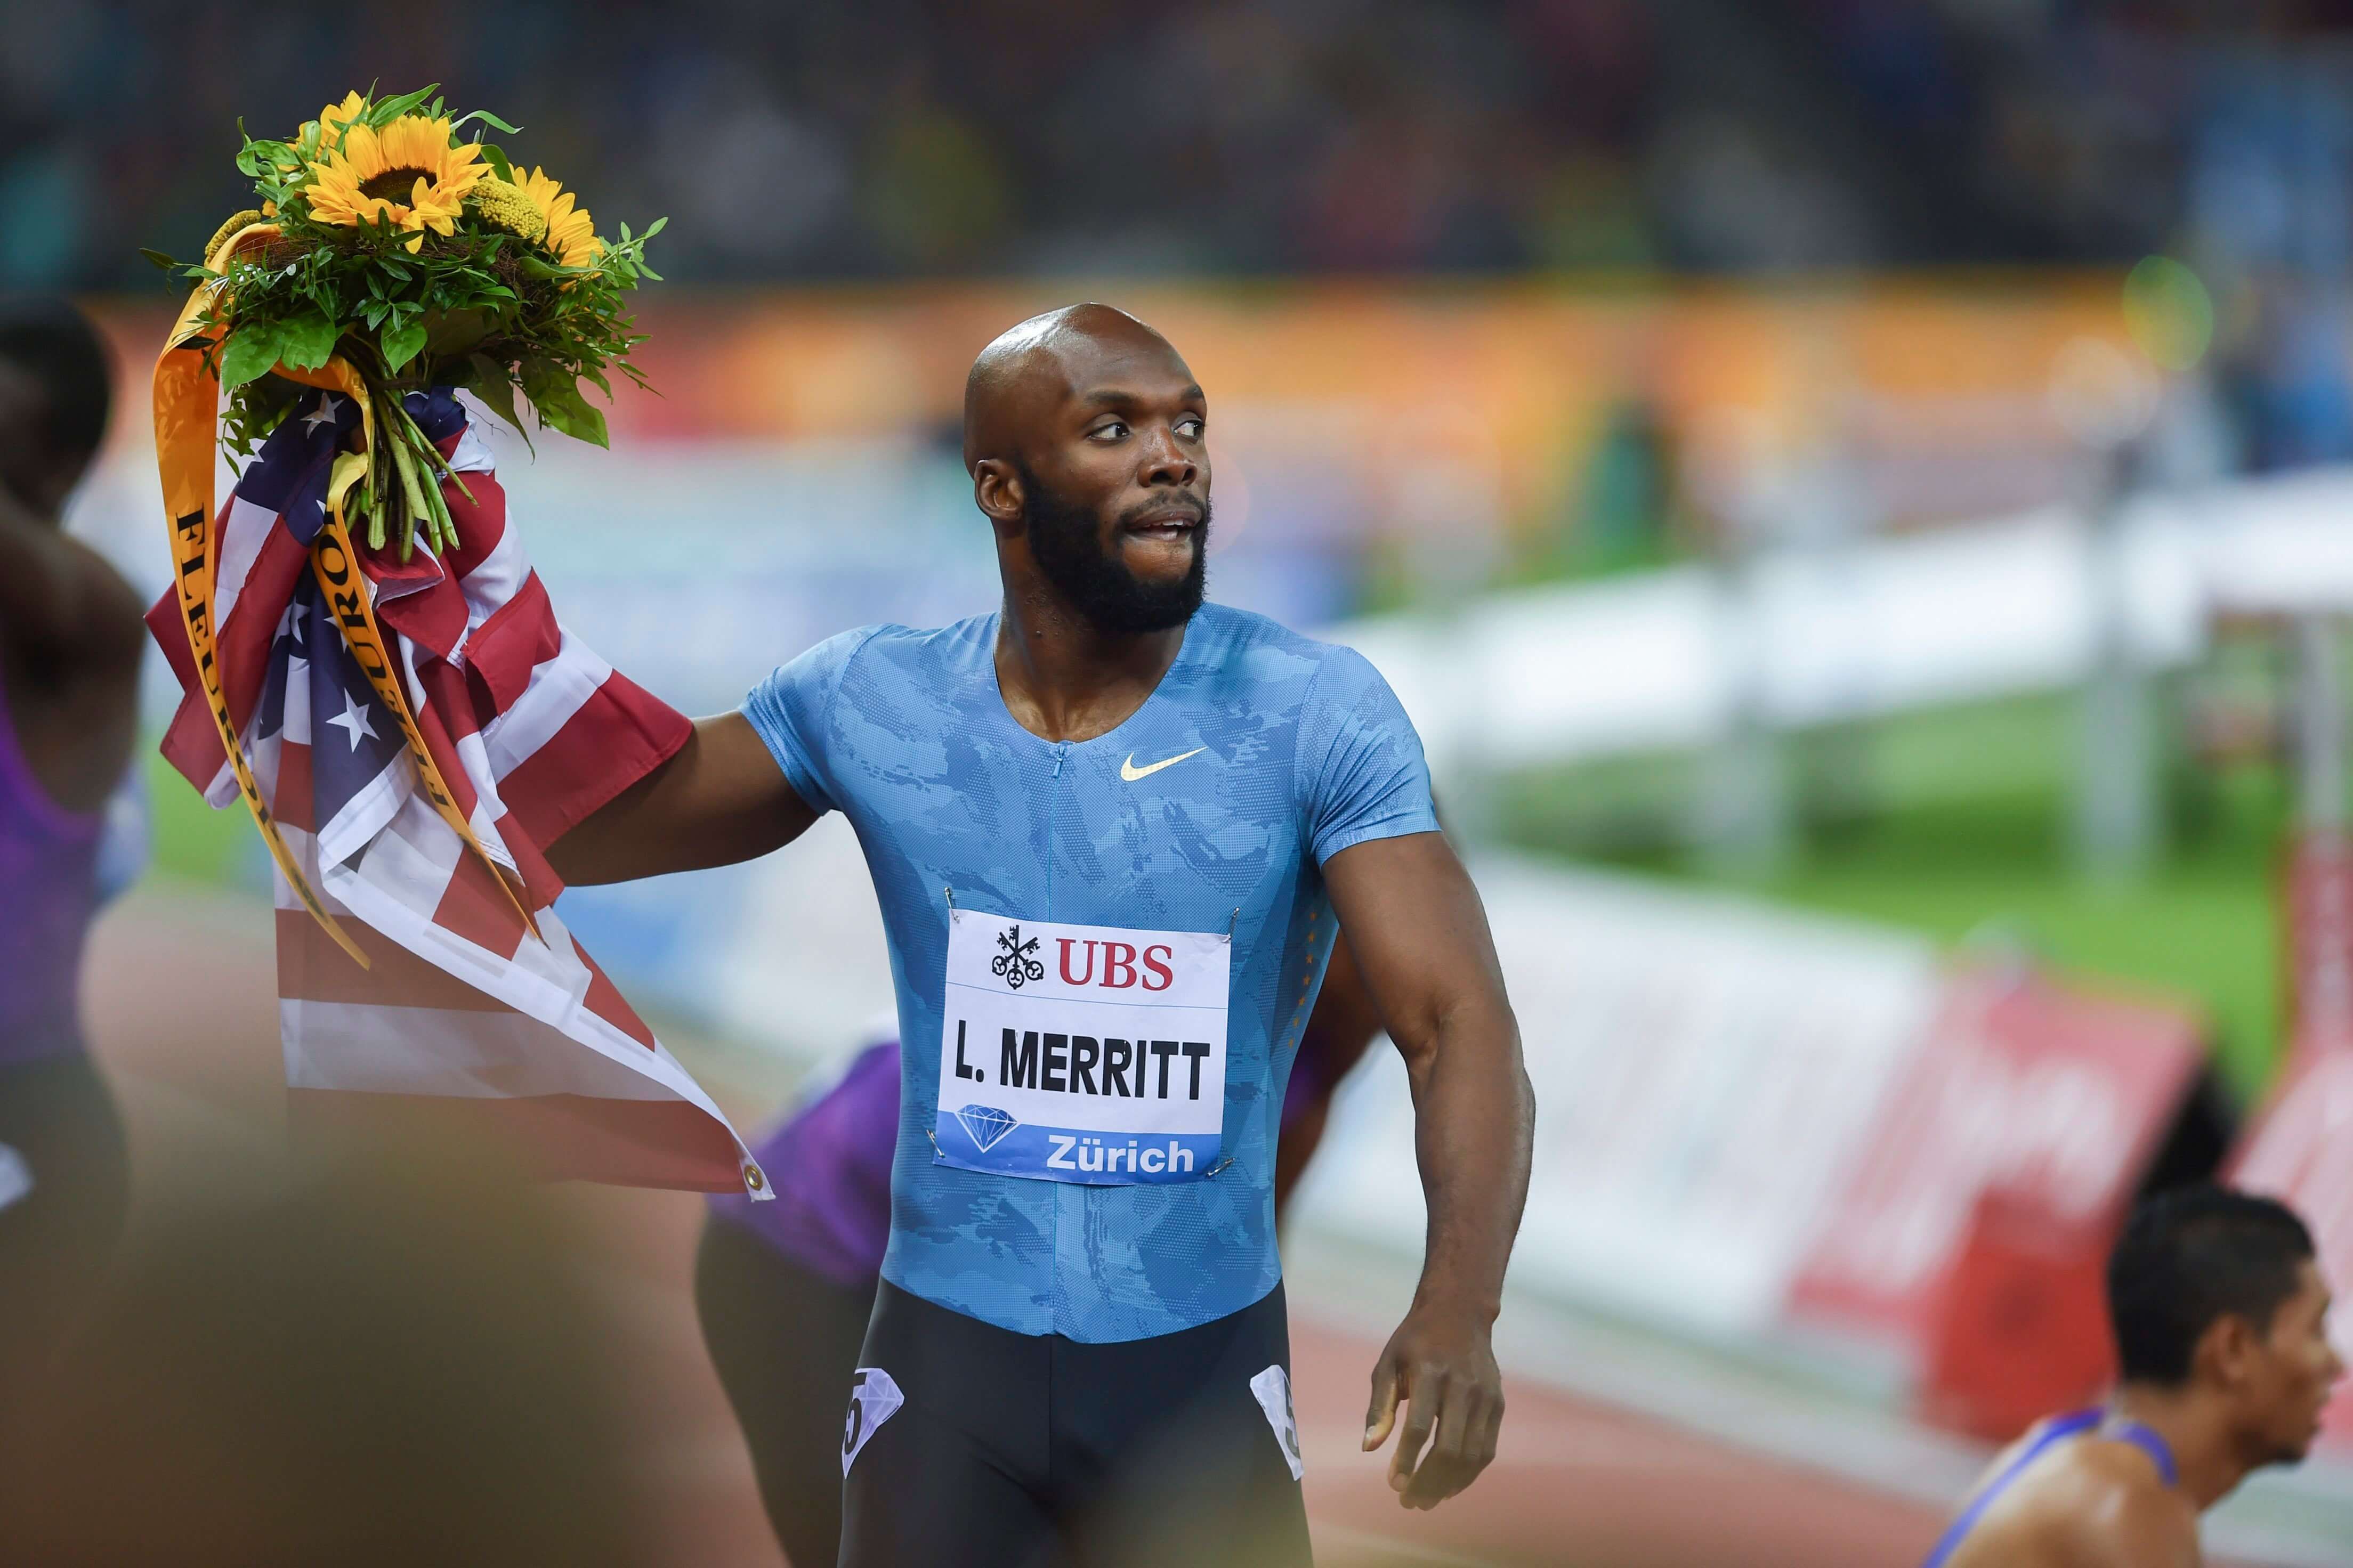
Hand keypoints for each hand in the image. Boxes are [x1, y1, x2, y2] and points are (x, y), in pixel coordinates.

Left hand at [1361, 1297, 1503, 1508]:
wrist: (1459, 1312)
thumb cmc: (1415, 1341)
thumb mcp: (1388, 1363)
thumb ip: (1379, 1406)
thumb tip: (1369, 1448)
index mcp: (1429, 1372)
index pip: (1419, 1427)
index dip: (1407, 1461)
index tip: (1393, 1485)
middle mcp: (1462, 1385)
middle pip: (1448, 1448)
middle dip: (1428, 1482)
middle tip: (1410, 1502)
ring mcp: (1485, 1396)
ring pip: (1471, 1455)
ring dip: (1448, 1485)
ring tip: (1427, 1501)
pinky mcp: (1498, 1404)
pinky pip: (1486, 1449)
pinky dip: (1469, 1474)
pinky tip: (1451, 1486)